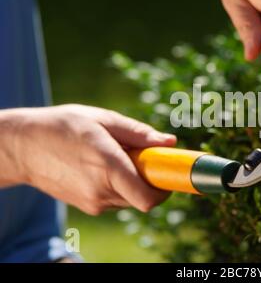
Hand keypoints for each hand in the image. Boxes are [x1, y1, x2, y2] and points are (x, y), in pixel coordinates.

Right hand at [0, 104, 176, 214]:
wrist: (23, 147)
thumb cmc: (64, 126)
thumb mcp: (103, 120)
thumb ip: (139, 134)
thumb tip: (169, 142)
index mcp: (108, 167)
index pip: (149, 198)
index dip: (166, 188)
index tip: (169, 172)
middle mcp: (101, 191)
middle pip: (144, 197)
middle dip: (150, 178)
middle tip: (139, 155)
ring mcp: (93, 203)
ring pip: (131, 198)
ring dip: (134, 181)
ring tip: (114, 156)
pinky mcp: (88, 207)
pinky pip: (117, 199)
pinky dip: (120, 185)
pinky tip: (101, 166)